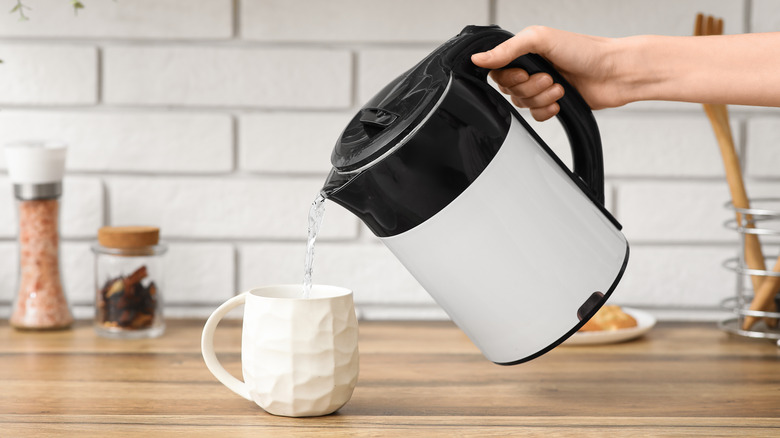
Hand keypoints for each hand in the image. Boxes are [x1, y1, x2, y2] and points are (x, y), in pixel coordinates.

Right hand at [471, 26, 628, 120]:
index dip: (508, 77)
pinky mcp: (552, 103)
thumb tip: (478, 58)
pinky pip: (535, 116)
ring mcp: (541, 86)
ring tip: (560, 87)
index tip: (524, 72)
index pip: (497, 70)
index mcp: (525, 51)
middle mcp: (531, 68)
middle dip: (530, 87)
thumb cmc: (585, 50)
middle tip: (549, 77)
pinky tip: (560, 102)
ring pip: (522, 104)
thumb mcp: (540, 39)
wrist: (614, 73)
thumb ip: (507, 49)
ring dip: (541, 98)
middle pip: (509, 89)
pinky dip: (546, 111)